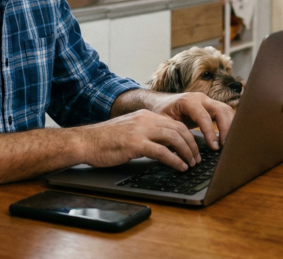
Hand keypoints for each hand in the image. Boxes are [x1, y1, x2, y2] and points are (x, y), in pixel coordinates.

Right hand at [78, 110, 201, 171]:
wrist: (85, 141)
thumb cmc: (105, 140)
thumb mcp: (130, 131)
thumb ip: (146, 134)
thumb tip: (164, 146)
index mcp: (145, 116)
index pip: (175, 123)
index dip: (188, 136)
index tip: (194, 148)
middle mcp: (145, 119)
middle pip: (179, 129)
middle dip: (192, 145)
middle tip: (197, 158)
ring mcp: (141, 130)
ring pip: (174, 138)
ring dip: (187, 152)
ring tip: (191, 164)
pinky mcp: (135, 144)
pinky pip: (162, 152)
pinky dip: (175, 160)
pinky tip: (180, 167)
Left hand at [147, 92, 234, 150]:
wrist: (161, 102)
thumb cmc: (161, 112)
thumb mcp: (164, 122)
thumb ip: (174, 132)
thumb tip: (183, 150)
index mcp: (188, 101)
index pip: (204, 116)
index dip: (210, 132)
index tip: (214, 146)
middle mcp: (200, 98)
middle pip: (220, 110)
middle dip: (226, 128)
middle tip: (225, 146)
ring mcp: (207, 100)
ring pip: (226, 110)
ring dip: (230, 126)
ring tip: (228, 143)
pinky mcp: (211, 106)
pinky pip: (224, 113)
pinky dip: (229, 124)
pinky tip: (228, 137)